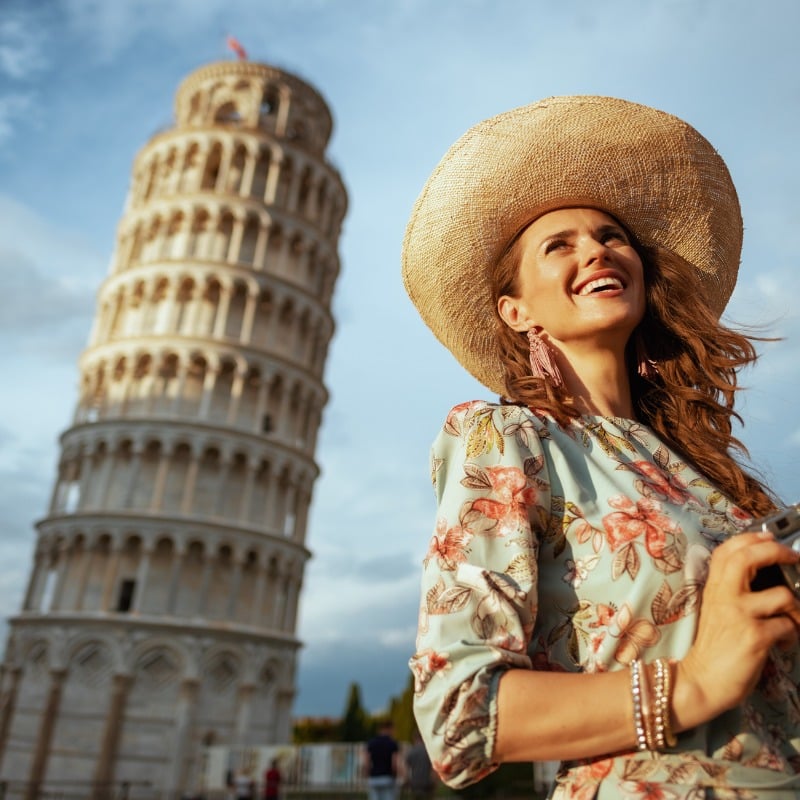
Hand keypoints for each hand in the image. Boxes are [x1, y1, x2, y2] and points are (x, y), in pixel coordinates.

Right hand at [675, 530, 799, 727]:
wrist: (701, 681)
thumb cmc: (713, 648)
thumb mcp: (715, 611)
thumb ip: (731, 592)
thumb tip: (762, 576)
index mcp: (714, 589)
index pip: (728, 551)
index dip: (750, 538)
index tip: (769, 537)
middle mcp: (724, 596)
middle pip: (748, 557)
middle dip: (776, 552)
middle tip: (793, 558)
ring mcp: (739, 615)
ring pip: (783, 596)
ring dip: (795, 609)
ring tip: (791, 621)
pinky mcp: (755, 637)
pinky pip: (789, 626)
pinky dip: (792, 634)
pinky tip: (783, 643)